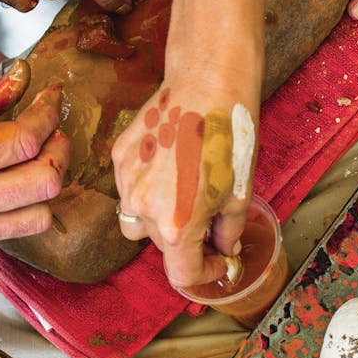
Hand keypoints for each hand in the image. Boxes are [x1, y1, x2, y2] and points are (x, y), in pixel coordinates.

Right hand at [0, 62, 68, 277]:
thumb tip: (12, 79)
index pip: (27, 140)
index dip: (49, 115)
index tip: (51, 100)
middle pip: (46, 182)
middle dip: (61, 150)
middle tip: (55, 132)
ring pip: (37, 217)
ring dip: (43, 187)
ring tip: (31, 164)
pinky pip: (3, 236)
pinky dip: (8, 211)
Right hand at [111, 78, 255, 287]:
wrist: (208, 83)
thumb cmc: (229, 136)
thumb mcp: (239, 192)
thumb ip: (228, 230)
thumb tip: (223, 249)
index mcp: (176, 224)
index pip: (181, 273)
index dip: (203, 274)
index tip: (216, 261)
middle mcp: (143, 207)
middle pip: (159, 244)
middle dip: (184, 239)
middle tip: (208, 217)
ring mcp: (125, 180)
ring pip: (137, 218)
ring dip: (158, 215)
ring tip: (184, 188)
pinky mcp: (118, 155)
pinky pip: (129, 186)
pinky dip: (147, 185)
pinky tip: (169, 161)